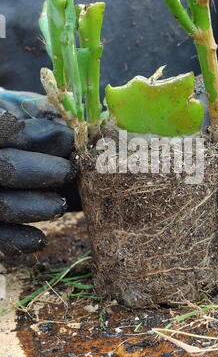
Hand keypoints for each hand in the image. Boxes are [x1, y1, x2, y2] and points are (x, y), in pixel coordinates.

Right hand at [0, 89, 75, 256]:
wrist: (20, 151)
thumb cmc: (33, 126)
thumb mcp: (40, 115)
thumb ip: (50, 123)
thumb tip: (72, 140)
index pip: (3, 129)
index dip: (28, 134)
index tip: (65, 138)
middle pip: (5, 168)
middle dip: (40, 172)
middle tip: (69, 172)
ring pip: (2, 206)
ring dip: (35, 208)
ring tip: (60, 206)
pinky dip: (18, 241)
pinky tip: (40, 240)